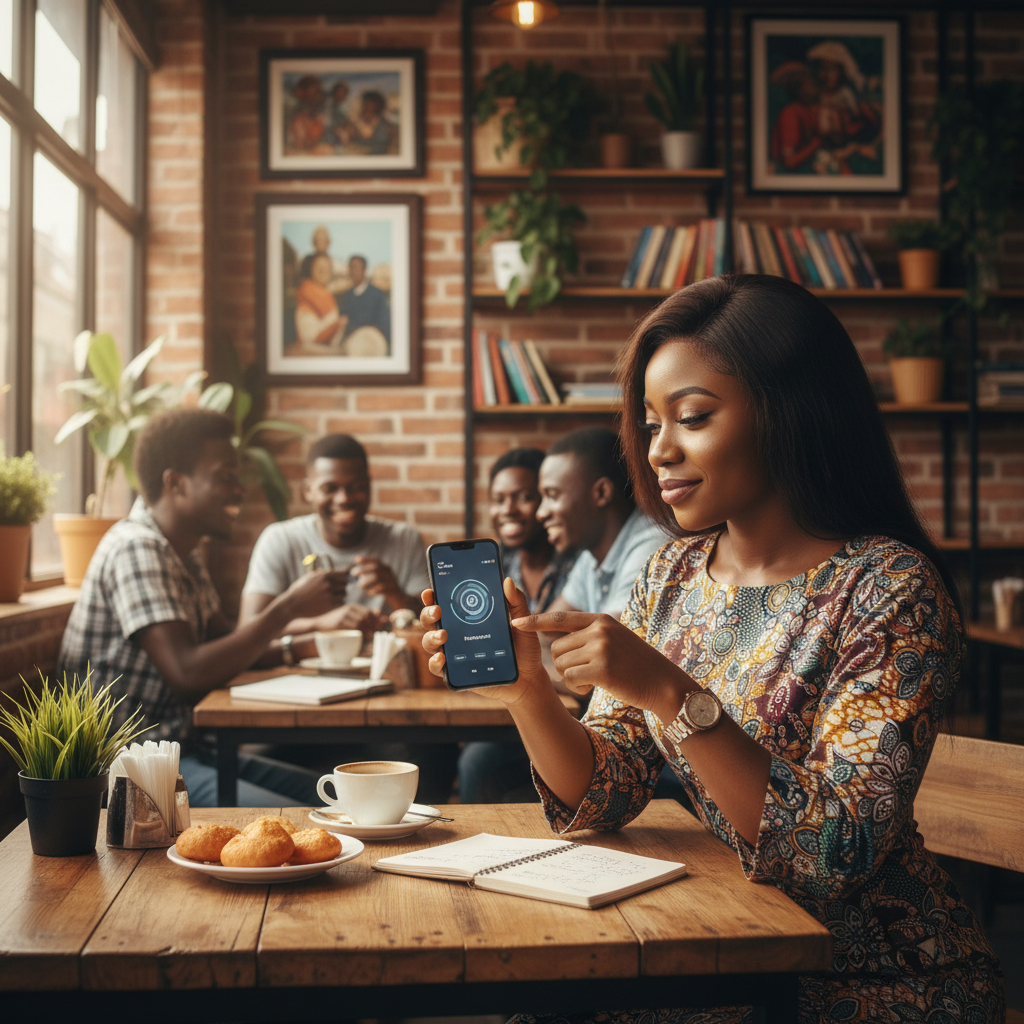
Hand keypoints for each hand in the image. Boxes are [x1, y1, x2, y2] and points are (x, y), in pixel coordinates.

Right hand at [278, 569, 348, 619]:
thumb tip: (324, 569)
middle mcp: (329, 584)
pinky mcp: (329, 606)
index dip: (343, 577)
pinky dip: (338, 603)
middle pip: (346, 583)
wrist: (292, 605)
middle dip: (342, 585)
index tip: (341, 580)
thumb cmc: (298, 591)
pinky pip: (341, 602)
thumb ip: (318, 573)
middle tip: (337, 589)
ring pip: (344, 593)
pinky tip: (331, 603)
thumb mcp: (307, 578)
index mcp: (324, 575)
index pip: (344, 573)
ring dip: (340, 595)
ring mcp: (330, 595)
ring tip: (332, 596)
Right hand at [315, 603, 382, 633]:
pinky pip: (354, 627)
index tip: (380, 627)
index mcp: (352, 606)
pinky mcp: (339, 622)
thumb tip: (378, 613)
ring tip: (369, 636)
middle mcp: (349, 609)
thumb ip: (361, 615)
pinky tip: (362, 636)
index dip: (376, 620)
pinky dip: (360, 632)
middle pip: (366, 617)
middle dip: (373, 625)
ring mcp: (344, 615)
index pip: (369, 612)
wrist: (318, 624)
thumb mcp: (348, 616)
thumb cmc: (334, 622)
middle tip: (375, 633)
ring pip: (361, 622)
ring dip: (367, 630)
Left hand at [350, 556, 400, 600]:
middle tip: (353, 573)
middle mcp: (389, 572)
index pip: (376, 561)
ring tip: (360, 586)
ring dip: (366, 581)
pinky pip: (381, 589)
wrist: (399, 597)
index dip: (366, 559)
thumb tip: (355, 572)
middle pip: (375, 568)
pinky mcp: (392, 589)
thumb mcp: (379, 579)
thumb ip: (370, 574)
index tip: (356, 560)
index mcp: (386, 568)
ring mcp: (391, 580)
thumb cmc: (385, 588)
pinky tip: (369, 593)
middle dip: (363, 569)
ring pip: (377, 578)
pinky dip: (373, 591)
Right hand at [418, 579, 547, 703]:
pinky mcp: (455, 672)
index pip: (445, 603)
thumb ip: (515, 601)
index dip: (432, 596)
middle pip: (431, 620)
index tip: (430, 591)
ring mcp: (453, 652)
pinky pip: (437, 667)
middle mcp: (456, 632)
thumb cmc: (522, 646)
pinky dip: (435, 662)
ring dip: (431, 637)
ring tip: (443, 635)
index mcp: (467, 616)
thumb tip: (507, 580)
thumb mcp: (521, 621)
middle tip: (437, 610)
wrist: (529, 677)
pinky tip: (441, 657)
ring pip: (430, 642)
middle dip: (428, 613)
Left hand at [512, 610, 689, 721]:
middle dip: (562, 664)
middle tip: (584, 673)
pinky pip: (569, 679)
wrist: (663, 683)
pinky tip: (593, 687)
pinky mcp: (601, 668)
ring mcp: (601, 648)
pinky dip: (577, 687)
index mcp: (600, 620)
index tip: (514, 622)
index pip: (559, 618)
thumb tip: (557, 642)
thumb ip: (590, 635)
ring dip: (572, 677)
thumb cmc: (636, 665)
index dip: (535, 620)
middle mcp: (599, 630)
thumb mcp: (615, 639)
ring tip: (594, 679)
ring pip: (561, 665)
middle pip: (555, 648)